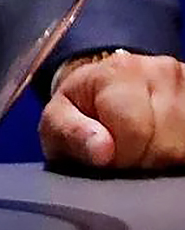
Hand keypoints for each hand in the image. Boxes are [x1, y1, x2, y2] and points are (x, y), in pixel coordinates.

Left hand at [39, 51, 184, 169]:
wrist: (101, 91)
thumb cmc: (79, 110)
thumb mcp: (57, 121)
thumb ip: (71, 134)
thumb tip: (101, 150)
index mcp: (119, 72)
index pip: (135, 131)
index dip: (121, 156)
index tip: (107, 155)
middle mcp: (160, 70)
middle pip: (167, 142)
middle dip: (145, 159)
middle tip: (125, 153)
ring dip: (166, 156)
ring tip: (143, 148)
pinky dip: (180, 149)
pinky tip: (163, 145)